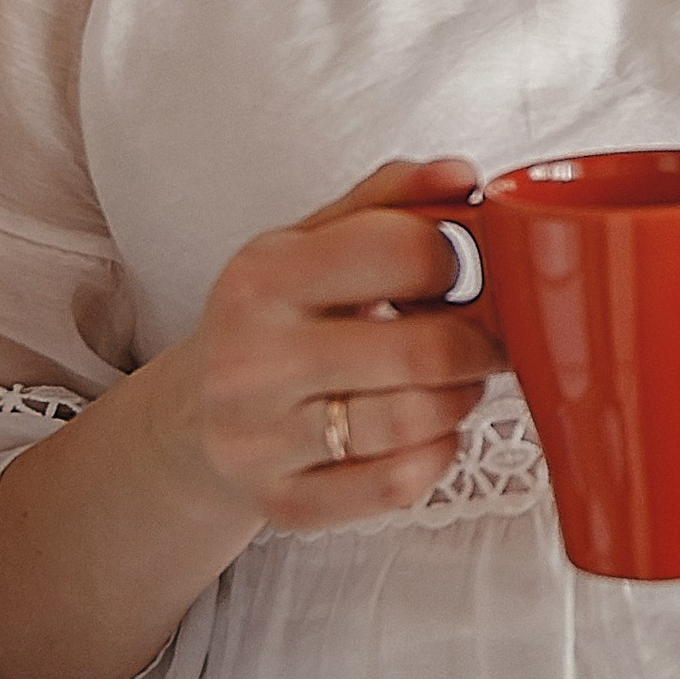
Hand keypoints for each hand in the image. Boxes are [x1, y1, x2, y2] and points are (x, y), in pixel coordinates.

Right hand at [155, 157, 505, 535]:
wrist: (191, 419)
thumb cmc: (270, 322)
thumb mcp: (307, 244)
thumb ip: (386, 200)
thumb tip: (462, 176)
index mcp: (263, 277)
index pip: (401, 251)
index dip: (458, 259)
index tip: (465, 271)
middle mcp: (253, 359)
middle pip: (422, 349)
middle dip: (479, 344)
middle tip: (488, 340)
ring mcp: (263, 439)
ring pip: (414, 421)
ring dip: (461, 399)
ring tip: (457, 383)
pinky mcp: (284, 502)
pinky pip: (397, 484)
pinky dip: (436, 455)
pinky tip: (427, 432)